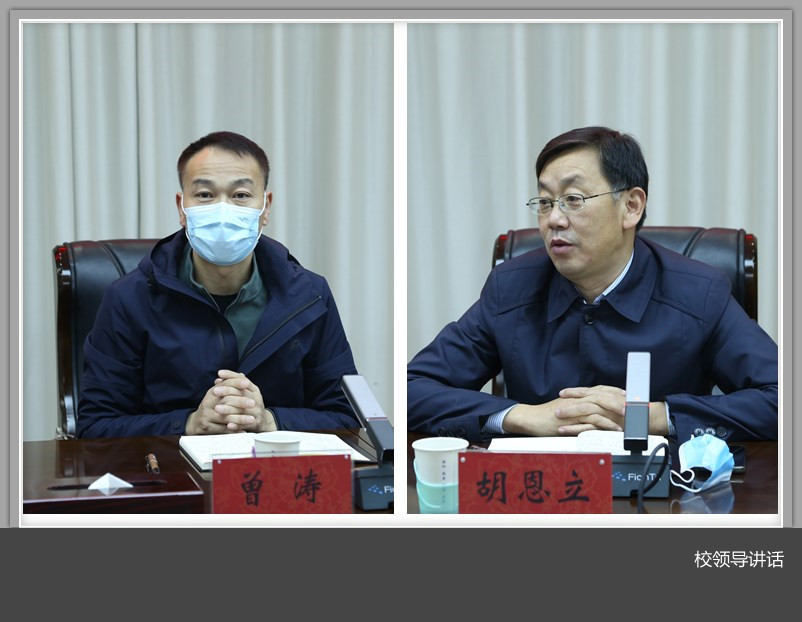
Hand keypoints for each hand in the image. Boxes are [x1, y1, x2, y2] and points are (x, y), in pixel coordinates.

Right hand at [185, 382, 257, 434]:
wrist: (197, 422)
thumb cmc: (211, 406)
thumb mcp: (218, 394)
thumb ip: (229, 385)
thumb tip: (242, 375)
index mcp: (212, 392)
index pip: (224, 385)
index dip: (235, 383)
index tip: (247, 384)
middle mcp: (208, 402)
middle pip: (225, 400)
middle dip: (241, 402)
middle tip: (253, 403)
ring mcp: (206, 415)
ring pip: (225, 417)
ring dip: (240, 418)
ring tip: (252, 419)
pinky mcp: (207, 427)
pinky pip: (222, 429)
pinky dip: (234, 431)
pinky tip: (243, 431)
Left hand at [210, 369, 276, 432]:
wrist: (263, 421)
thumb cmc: (249, 405)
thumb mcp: (244, 394)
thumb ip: (233, 386)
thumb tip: (219, 379)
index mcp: (254, 390)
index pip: (243, 380)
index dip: (231, 375)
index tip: (220, 373)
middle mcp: (257, 399)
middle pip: (241, 393)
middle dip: (227, 391)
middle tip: (214, 391)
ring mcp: (257, 411)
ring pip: (242, 409)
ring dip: (228, 409)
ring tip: (216, 408)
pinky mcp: (256, 423)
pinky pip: (245, 424)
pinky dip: (236, 424)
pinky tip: (227, 424)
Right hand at [502, 385, 625, 436]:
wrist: (530, 418)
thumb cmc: (544, 416)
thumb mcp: (563, 408)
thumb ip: (576, 408)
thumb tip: (587, 410)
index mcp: (576, 396)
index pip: (598, 389)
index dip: (613, 391)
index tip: (625, 394)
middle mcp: (577, 400)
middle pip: (602, 395)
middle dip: (619, 399)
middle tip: (632, 404)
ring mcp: (575, 409)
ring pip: (599, 406)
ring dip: (615, 411)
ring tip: (628, 417)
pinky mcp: (573, 420)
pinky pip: (592, 421)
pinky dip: (605, 424)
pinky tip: (614, 429)